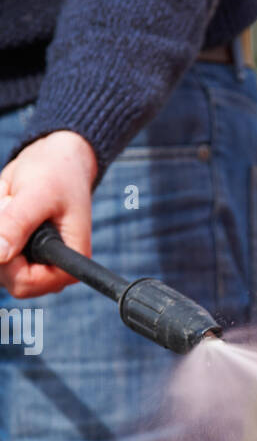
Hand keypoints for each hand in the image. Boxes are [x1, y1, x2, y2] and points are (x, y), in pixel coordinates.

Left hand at [0, 131, 97, 297]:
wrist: (54, 158)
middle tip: (12, 202)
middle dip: (1, 236)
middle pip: (5, 273)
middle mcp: (49, 271)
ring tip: (12, 200)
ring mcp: (30, 263)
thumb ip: (17, 224)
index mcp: (66, 267)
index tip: (9, 218)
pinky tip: (7, 204)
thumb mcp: (37, 194)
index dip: (7, 259)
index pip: (24, 283)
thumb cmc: (56, 173)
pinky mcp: (16, 251)